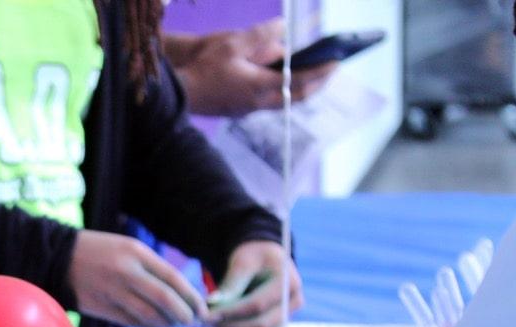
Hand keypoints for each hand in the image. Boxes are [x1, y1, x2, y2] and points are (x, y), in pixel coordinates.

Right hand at [67, 230, 207, 326]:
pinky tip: (155, 326)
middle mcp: (126, 272)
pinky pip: (133, 322)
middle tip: (192, 322)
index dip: (192, 297)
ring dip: (166, 324)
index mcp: (136, 253)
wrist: (59, 260)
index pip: (173, 278)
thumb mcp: (128, 249)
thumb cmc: (100, 252)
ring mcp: (113, 291)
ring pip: (149, 315)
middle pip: (164, 299)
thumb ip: (152, 268)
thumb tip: (181, 294)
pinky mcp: (102, 308)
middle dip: (184, 314)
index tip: (203, 309)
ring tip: (174, 325)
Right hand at [164, 20, 338, 117]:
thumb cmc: (203, 69)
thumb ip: (260, 35)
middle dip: (318, 83)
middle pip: (297, 97)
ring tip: (312, 75)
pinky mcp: (239, 111)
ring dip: (301, 89)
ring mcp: (249, 109)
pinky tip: (282, 82)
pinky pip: (269, 102)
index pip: (300, 80)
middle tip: (330, 70)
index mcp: (261, 86)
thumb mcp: (233, 44)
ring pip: (284, 101)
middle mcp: (259, 102)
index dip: (321, 71)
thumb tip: (283, 26)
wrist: (179, 95)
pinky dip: (283, 92)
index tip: (336, 61)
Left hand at [208, 241, 303, 326]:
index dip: (230, 313)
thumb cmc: (253, 258)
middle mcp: (294, 303)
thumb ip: (231, 283)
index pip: (257, 305)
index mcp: (287, 282)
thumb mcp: (242, 261)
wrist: (264, 262)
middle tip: (208, 324)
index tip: (207, 316)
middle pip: (261, 325)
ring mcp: (290, 318)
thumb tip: (212, 304)